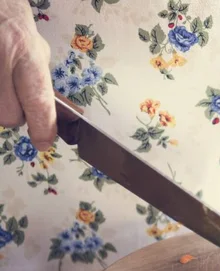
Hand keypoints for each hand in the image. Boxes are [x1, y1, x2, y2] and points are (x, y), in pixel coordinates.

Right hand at [0, 0, 55, 150]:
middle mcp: (1, 63)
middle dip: (13, 111)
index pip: (38, 103)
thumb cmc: (11, 25)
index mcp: (25, 56)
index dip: (43, 128)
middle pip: (8, 116)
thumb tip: (59, 115)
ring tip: (0, 79)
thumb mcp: (36, 51)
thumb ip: (43, 84)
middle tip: (11, 90)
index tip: (44, 141)